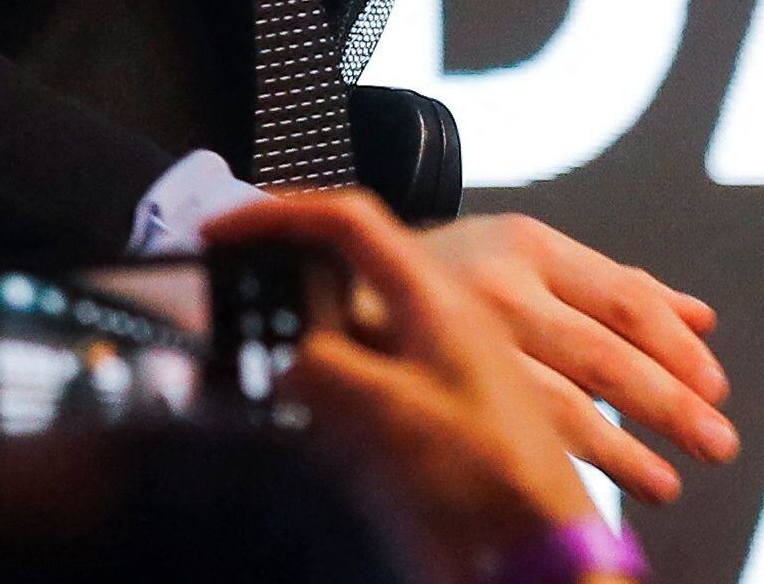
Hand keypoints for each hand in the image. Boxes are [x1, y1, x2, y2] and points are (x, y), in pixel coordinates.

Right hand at [207, 191, 596, 575]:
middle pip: (345, 276)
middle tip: (231, 305)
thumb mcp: (393, 415)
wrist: (537, 553)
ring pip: (348, 335)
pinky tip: (304, 427)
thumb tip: (282, 353)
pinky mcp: (430, 419)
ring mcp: (435, 370)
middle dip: (285, 285)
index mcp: (436, 298)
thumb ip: (327, 370)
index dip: (284, 214)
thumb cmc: (490, 479)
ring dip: (301, 348)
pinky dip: (325, 400)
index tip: (226, 229)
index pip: (352, 223)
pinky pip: (363, 389)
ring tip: (258, 371)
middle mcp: (436, 323)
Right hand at [420, 209, 738, 507]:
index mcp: (530, 246)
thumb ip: (613, 288)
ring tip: (666, 485)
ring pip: (558, 405)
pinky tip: (589, 497)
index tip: (716, 388)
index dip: (675, 348)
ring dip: (621, 451)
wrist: (329, 278)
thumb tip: (702, 320)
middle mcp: (498, 287)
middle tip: (718, 443)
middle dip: (668, 404)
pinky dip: (560, 467)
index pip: (624, 299)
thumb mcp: (526, 258)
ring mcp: (457, 340)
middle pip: (602, 354)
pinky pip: (507, 434)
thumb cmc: (450, 274)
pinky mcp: (421, 385)